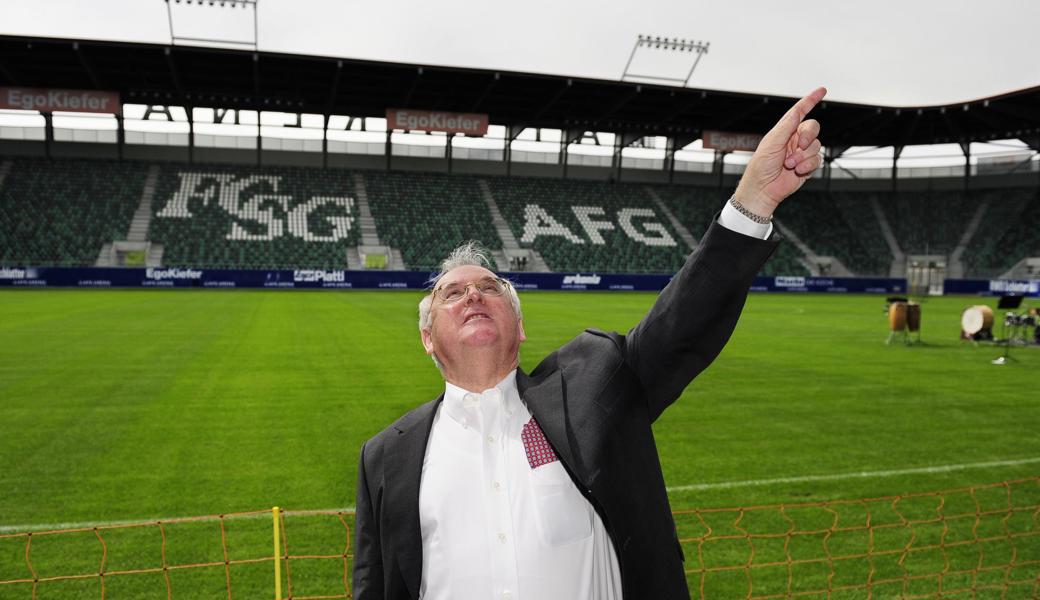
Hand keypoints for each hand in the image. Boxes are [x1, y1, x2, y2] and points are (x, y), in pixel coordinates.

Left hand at [734, 87, 826, 218]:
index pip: (799, 112)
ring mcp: (801, 152)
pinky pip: (817, 159)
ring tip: (789, 164)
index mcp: (784, 131)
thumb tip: (796, 112)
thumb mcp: (771, 143)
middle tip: (798, 145)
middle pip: (813, 128)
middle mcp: (794, 140)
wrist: (763, 189)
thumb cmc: (760, 167)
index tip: (821, 90)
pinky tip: (797, 170)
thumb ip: (786, 127)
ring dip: (803, 155)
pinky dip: (808, 165)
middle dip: (807, 136)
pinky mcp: (807, 165)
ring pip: (816, 145)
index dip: (810, 100)